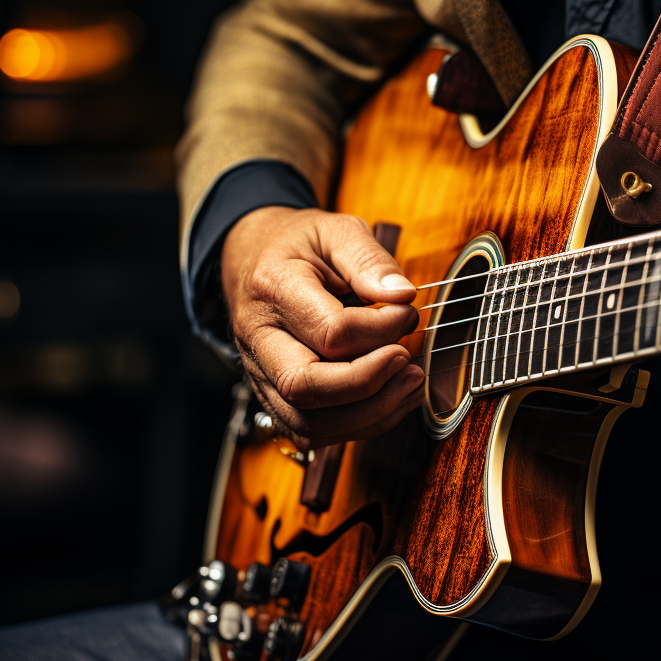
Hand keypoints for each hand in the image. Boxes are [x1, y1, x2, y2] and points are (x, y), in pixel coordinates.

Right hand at [221, 206, 424, 447]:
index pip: (330, 331)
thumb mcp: (335, 230)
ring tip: (409, 384)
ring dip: (368, 414)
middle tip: (408, 361)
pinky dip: (356, 426)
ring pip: (306, 422)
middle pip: (305, 387)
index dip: (381, 330)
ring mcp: (259, 373)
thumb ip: (369, 259)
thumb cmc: (297, 245)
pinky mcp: (272, 396)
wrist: (251, 258)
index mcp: (272, 288)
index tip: (407, 313)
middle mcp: (258, 338)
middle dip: (369, 383)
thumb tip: (402, 296)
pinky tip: (390, 400)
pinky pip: (309, 431)